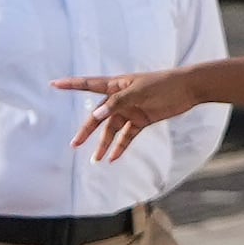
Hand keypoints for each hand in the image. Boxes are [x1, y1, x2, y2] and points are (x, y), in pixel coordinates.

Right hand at [57, 66, 210, 162]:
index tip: (53, 84)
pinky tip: (114, 158)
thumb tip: (95, 116)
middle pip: (99, 116)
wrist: (189, 89)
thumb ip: (116, 103)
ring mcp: (131, 110)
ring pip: (112, 129)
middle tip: (74, 144)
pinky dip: (121, 146)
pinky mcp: (142, 120)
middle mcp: (121, 98)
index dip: (71, 84)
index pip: (89, 84)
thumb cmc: (163, 84)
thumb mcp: (138, 92)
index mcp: (117, 85)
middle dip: (87, 130)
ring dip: (105, 144)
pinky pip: (127, 136)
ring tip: (96, 160)